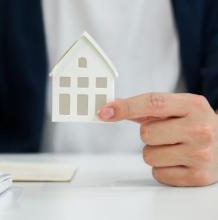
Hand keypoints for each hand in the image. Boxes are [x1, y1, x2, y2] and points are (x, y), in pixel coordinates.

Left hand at [98, 93, 217, 185]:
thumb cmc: (195, 124)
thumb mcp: (178, 108)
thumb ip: (146, 107)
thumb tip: (111, 108)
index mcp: (193, 105)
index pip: (153, 102)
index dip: (125, 107)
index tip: (104, 112)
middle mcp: (200, 129)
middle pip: (146, 134)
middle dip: (149, 135)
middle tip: (167, 135)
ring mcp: (201, 154)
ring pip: (148, 156)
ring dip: (155, 153)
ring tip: (174, 148)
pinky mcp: (197, 176)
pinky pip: (157, 174)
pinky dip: (163, 169)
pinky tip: (178, 161)